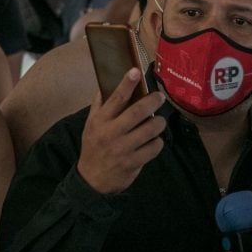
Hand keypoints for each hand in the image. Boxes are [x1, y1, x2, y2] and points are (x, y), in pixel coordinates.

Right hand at [77, 69, 166, 194]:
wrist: (92, 180)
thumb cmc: (93, 147)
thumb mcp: (91, 125)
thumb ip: (99, 105)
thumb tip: (107, 83)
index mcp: (100, 121)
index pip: (116, 99)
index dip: (127, 84)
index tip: (136, 71)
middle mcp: (111, 133)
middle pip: (137, 112)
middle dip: (153, 101)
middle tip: (160, 97)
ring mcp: (123, 149)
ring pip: (150, 130)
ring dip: (159, 123)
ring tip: (159, 121)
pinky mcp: (133, 162)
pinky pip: (153, 148)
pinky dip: (158, 142)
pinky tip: (155, 140)